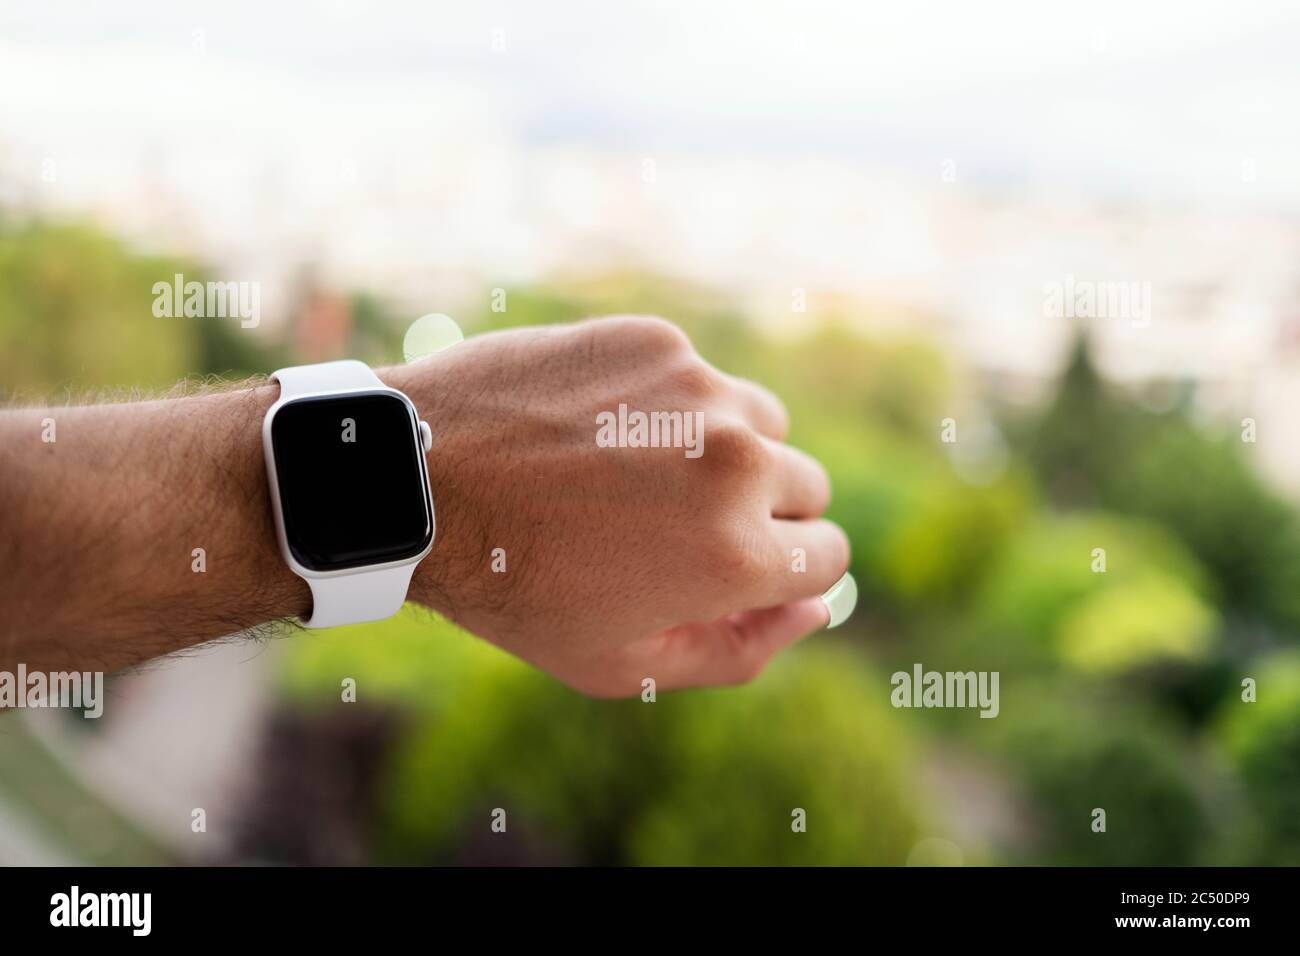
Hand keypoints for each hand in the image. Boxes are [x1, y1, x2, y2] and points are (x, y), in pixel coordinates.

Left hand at [387, 316, 849, 695]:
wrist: (419, 479)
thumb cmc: (515, 588)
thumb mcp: (623, 664)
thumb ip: (740, 650)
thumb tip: (817, 609)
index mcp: (738, 556)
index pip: (828, 558)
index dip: (785, 572)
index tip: (733, 569)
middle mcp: (738, 464)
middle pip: (808, 488)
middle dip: (763, 514)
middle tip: (677, 526)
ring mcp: (699, 391)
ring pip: (765, 425)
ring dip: (728, 452)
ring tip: (643, 476)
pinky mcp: (658, 343)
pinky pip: (702, 380)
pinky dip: (672, 406)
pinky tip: (602, 430)